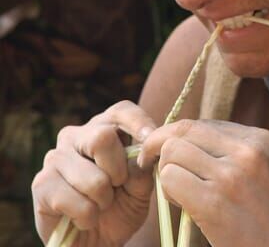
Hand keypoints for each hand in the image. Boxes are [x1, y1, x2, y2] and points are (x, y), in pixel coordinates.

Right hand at [32, 101, 155, 246]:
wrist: (97, 240)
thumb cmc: (120, 207)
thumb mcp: (140, 189)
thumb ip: (142, 170)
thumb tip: (144, 154)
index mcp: (104, 130)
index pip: (122, 111)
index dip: (139, 122)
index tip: (151, 140)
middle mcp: (76, 136)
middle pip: (102, 137)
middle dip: (119, 171)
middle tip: (117, 186)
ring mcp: (56, 158)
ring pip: (94, 178)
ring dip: (104, 201)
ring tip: (100, 206)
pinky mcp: (41, 184)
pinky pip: (75, 201)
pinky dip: (88, 216)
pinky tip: (84, 217)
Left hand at [139, 119, 268, 246]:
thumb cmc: (266, 213)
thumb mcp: (259, 169)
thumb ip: (226, 148)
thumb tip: (180, 136)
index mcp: (259, 139)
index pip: (200, 124)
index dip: (175, 135)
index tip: (165, 148)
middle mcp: (247, 152)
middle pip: (182, 131)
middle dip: (159, 144)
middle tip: (151, 161)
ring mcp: (231, 176)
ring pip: (171, 151)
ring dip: (165, 170)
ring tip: (177, 190)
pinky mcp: (214, 202)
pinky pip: (169, 177)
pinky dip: (166, 189)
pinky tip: (179, 203)